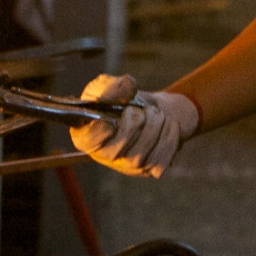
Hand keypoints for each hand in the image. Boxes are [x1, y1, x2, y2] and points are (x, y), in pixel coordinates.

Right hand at [73, 74, 200, 178]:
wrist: (145, 109)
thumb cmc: (119, 100)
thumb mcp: (106, 87)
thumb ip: (111, 86)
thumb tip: (127, 88)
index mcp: (86, 135)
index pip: (88, 141)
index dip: (100, 131)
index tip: (112, 119)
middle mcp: (104, 156)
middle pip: (117, 152)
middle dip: (135, 123)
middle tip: (141, 110)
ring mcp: (127, 166)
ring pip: (141, 158)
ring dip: (155, 128)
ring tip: (156, 114)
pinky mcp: (148, 169)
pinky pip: (161, 161)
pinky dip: (169, 138)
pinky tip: (168, 124)